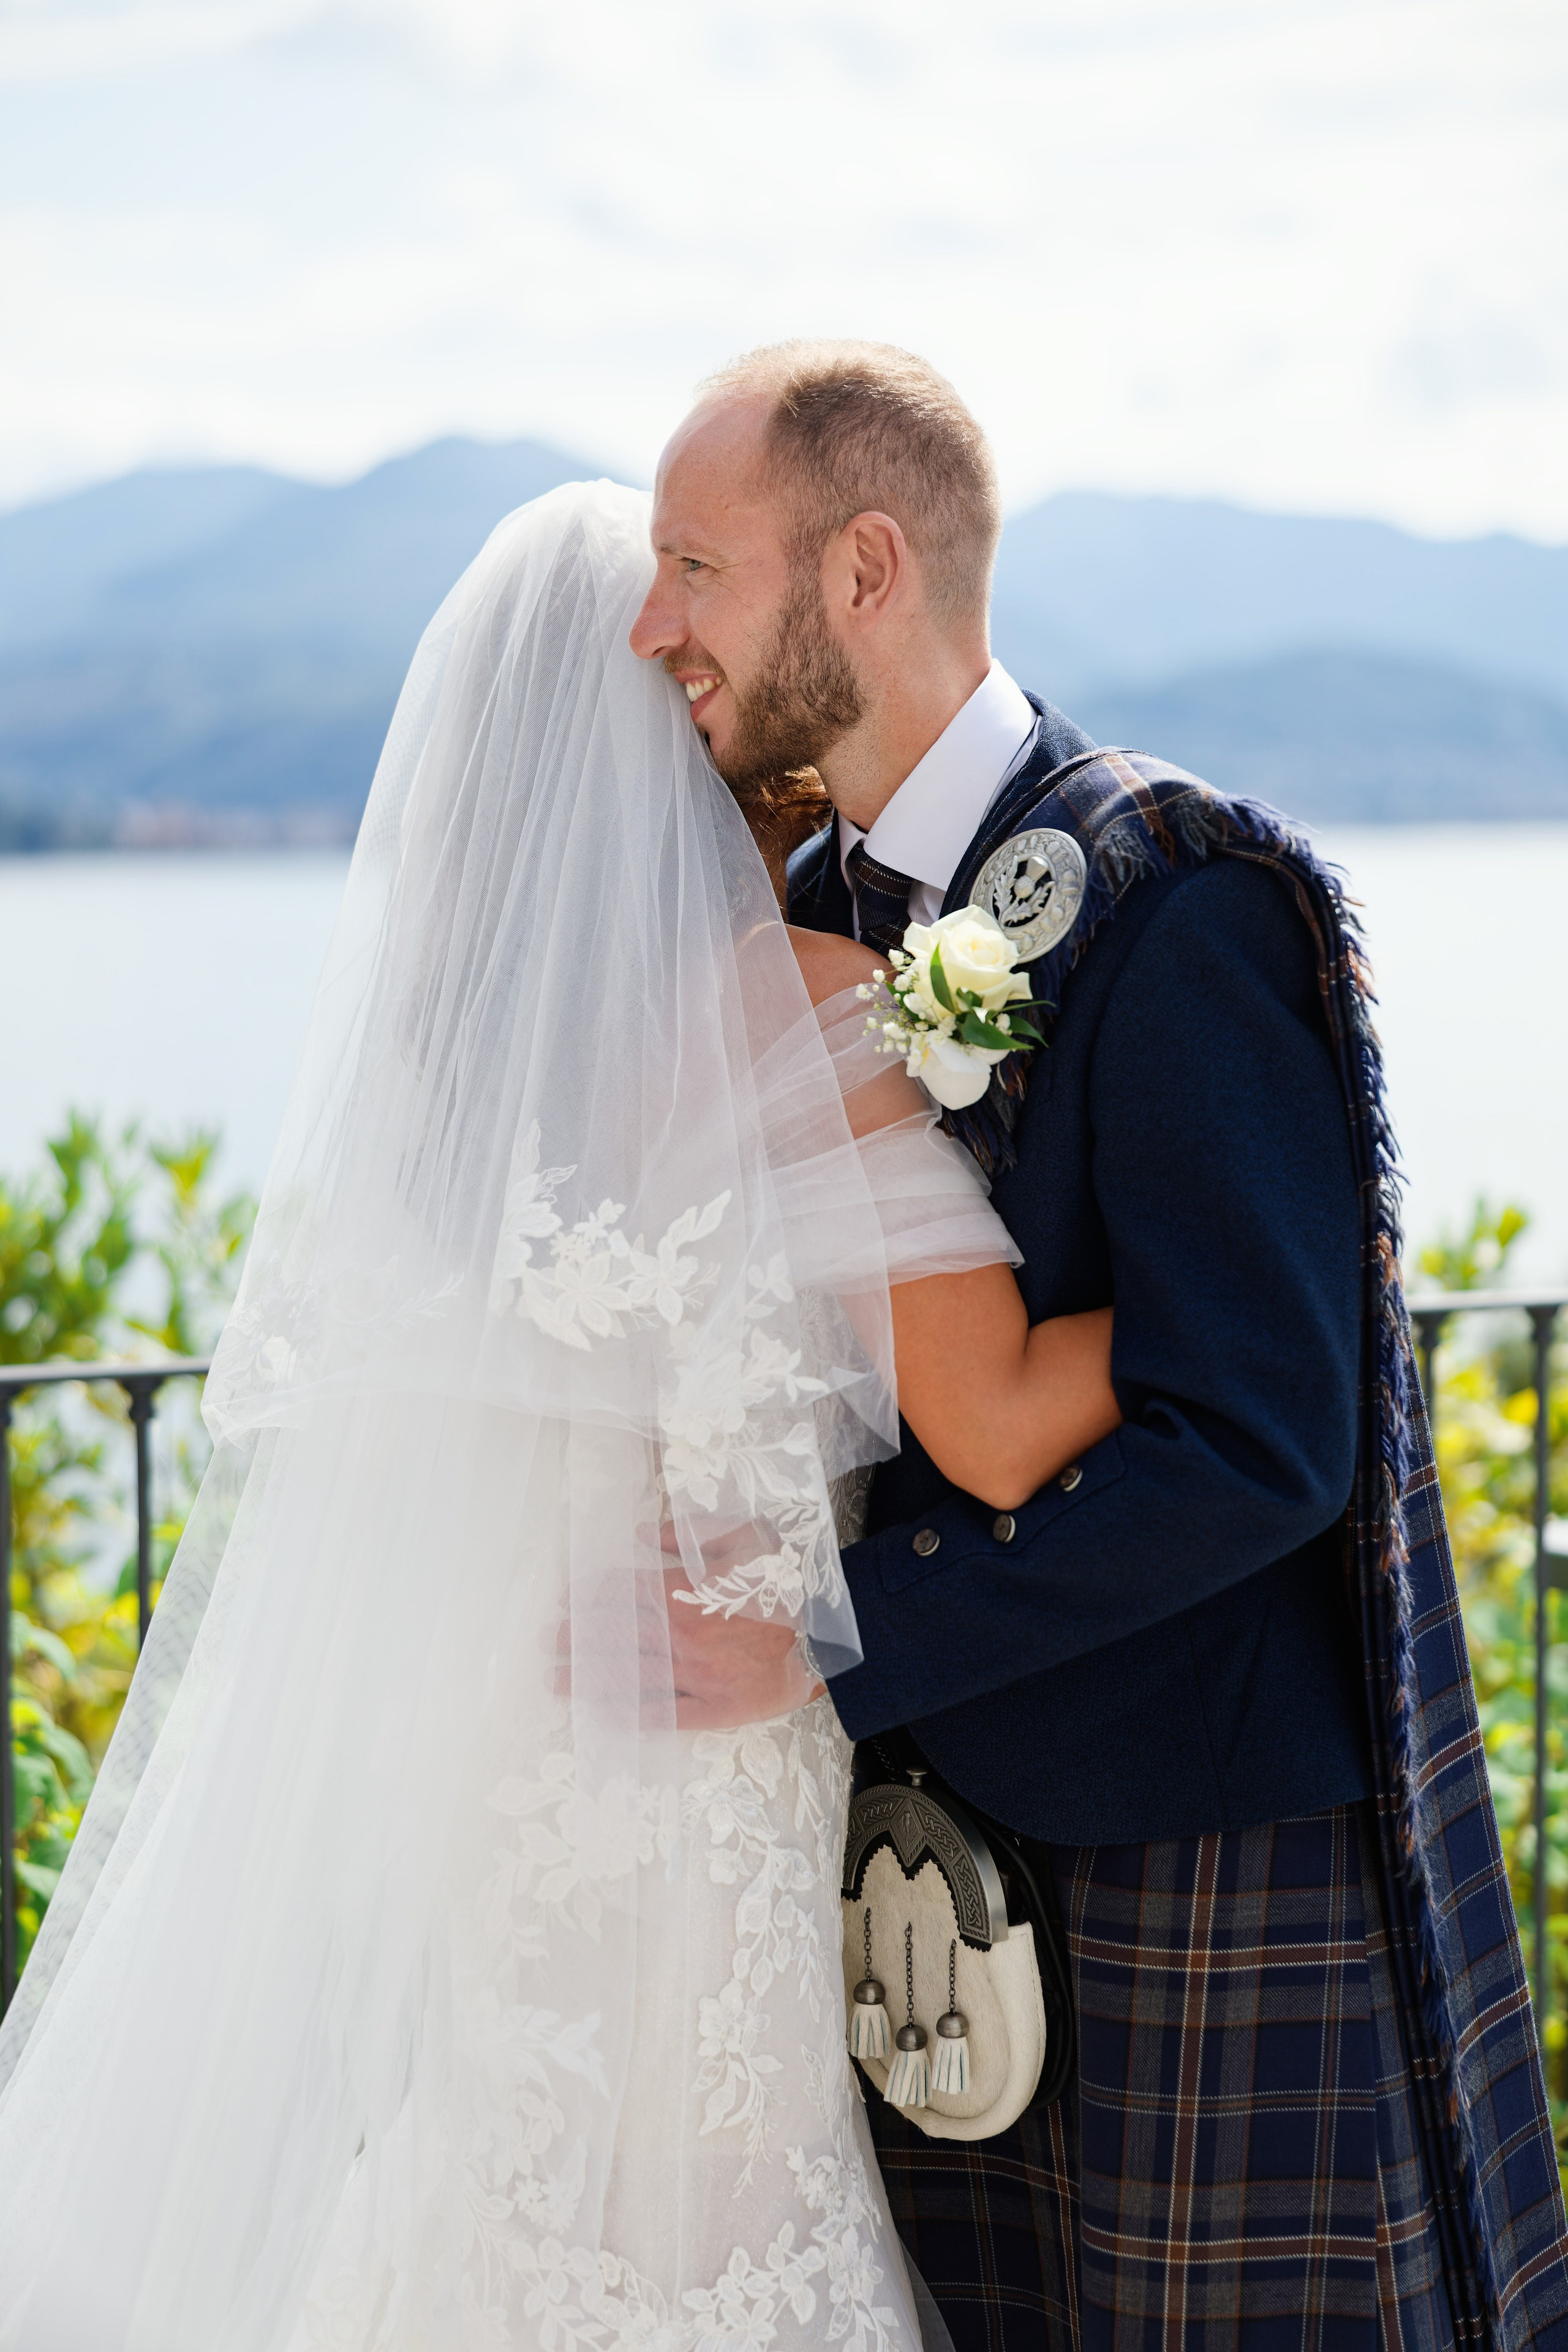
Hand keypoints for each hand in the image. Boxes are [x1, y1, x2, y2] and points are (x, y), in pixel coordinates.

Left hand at [546, 1520, 825, 1728]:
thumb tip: (646, 1534)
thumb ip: (693, 1534)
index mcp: (690, 1594)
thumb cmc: (787, 1584)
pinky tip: (604, 1711)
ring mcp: (698, 1676)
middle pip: (620, 1636)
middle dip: (581, 1638)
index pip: (626, 1594)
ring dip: (591, 1677)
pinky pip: (663, 1713)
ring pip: (632, 1676)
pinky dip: (630, 1712)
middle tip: (553, 1641)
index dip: (594, 1597)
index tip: (571, 1600)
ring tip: (559, 1679)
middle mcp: (686, 1637)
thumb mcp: (747, 1537)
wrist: (829, 1637)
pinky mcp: (714, 1709)